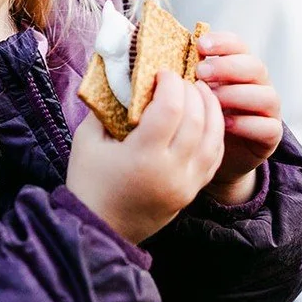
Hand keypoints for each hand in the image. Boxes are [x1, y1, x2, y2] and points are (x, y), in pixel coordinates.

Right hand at [66, 70, 224, 244]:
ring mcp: (185, 184)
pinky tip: (205, 118)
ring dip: (211, 109)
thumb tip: (121, 78)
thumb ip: (105, 107)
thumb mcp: (87, 140)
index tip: (161, 72)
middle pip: (197, 119)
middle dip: (192, 91)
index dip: (170, 83)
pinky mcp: (191, 192)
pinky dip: (214, 133)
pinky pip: (214, 157)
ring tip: (200, 91)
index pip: (171, 108)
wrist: (100, 229)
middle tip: (180, 78)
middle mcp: (171, 171)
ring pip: (214, 138)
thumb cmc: (89, 183)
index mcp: (143, 156)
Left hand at [194, 31, 282, 204]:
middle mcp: (257, 84)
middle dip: (228, 67)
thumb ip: (183, 74)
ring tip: (212, 99)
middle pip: (255, 66)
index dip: (223, 42)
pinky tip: (224, 124)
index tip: (200, 45)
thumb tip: (155, 56)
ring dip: (238, 94)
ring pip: (266, 95)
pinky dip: (247, 124)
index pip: (238, 45)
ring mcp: (267, 110)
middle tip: (200, 72)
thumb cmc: (194, 115)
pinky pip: (268, 127)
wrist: (208, 154)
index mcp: (238, 66)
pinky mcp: (270, 135)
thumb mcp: (188, 92)